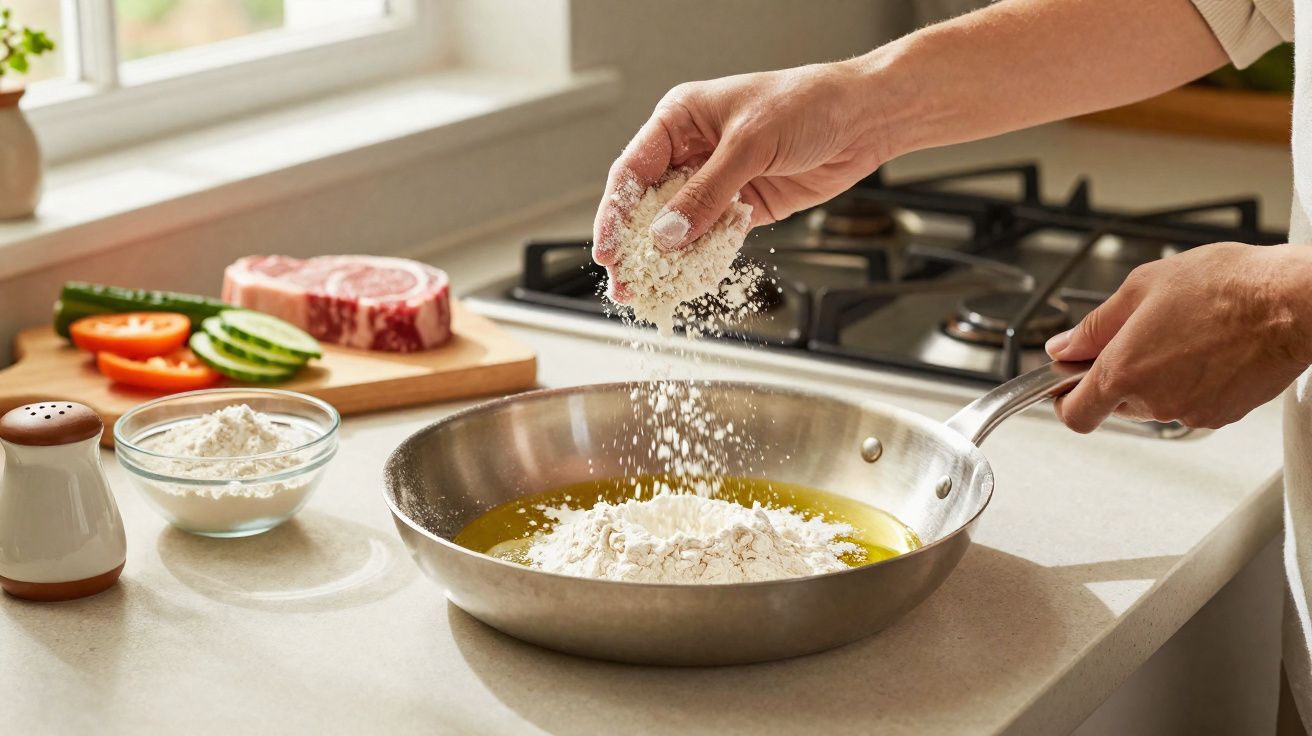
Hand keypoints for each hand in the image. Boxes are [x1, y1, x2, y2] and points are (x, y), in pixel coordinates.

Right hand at [593, 60, 887, 299]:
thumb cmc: (808, 104)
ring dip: (665, 260)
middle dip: (635, 245)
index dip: (616, 212)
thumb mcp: (749, 144)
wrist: (865, 118)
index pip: (633, 170)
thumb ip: (706, 193)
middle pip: (650, 204)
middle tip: (623, 282)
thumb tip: (667, 236)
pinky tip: (687, 282)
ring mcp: (718, 181)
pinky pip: (714, 239)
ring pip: (680, 227)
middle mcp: (693, 150)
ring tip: (649, 292)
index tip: (607, 249)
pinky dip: (702, 261)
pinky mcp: (744, 207)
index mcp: (681, 120)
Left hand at [1046, 242, 1311, 431]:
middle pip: (1114, 403)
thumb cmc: (1227, 287)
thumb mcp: (1141, 288)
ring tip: (1183, 334)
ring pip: (1154, 402)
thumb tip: (1063, 346)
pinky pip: (1188, 403)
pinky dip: (1189, 381)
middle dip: (1118, 374)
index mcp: (1124, 371)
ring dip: (1156, 375)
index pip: (1075, 413)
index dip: (1064, 400)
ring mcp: (1189, 412)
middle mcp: (1154, 400)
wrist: (1293, 303)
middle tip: (1140, 335)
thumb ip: (1094, 326)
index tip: (1065, 384)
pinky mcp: (1220, 415)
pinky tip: (1207, 349)